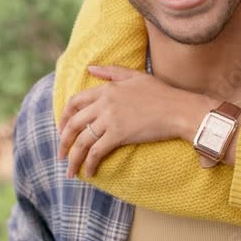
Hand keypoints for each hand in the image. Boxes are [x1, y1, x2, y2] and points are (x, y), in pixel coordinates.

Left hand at [57, 65, 215, 177]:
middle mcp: (104, 103)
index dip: (64, 117)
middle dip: (63, 141)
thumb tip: (89, 68)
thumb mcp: (135, 76)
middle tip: (61, 154)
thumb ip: (111, 72)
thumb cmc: (161, 93)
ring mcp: (111, 119)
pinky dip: (89, 164)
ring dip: (73, 158)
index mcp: (106, 89)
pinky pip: (96, 152)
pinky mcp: (119, 135)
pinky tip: (90, 172)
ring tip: (70, 170)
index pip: (74, 102)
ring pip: (81, 141)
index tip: (62, 130)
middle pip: (72, 124)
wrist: (179, 109)